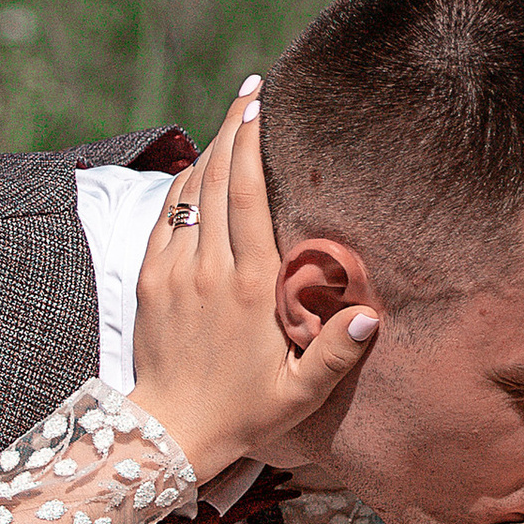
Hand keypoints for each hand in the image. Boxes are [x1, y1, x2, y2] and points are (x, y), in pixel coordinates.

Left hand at [130, 87, 379, 487]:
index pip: (247, 195)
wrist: (168, 433)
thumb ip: (336, 354)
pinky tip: (202, 168)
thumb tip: (373, 316)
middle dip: (233, 127)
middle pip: (218, 178)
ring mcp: (174, 270)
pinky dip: (185, 185)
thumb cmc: (243, 413)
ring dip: (211, 149)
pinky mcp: (151, 279)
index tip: (261, 103)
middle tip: (251, 89)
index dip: (252, 143)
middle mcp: (208, 269)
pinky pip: (167, 215)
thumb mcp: (299, 395)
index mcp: (249, 287)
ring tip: (233, 118)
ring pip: (192, 191)